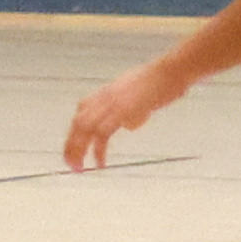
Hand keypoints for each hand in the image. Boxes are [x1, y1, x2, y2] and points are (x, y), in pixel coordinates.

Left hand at [64, 62, 184, 168]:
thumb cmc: (159, 84)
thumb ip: (128, 112)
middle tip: (71, 164)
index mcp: (105, 93)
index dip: (75, 132)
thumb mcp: (138, 98)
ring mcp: (110, 104)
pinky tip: (100, 163)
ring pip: (84, 128)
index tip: (74, 149)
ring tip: (79, 168)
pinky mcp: (121, 111)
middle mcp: (102, 98)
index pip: (81, 113)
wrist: (169, 73)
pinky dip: (98, 150)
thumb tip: (127, 125)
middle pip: (77, 123)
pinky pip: (103, 133)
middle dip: (71, 144)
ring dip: (79, 149)